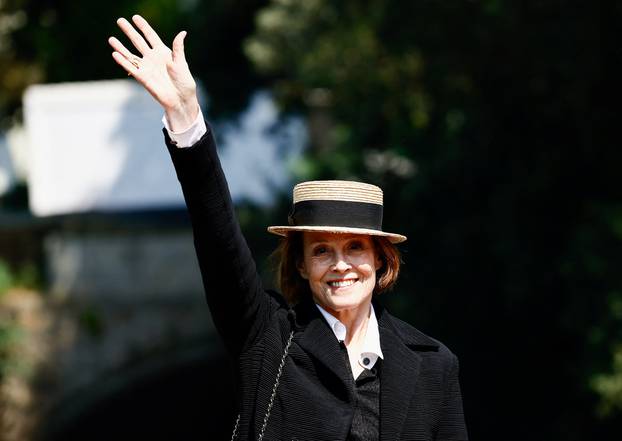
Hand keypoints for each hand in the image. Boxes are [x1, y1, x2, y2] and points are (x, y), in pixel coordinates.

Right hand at [108, 15, 199, 130]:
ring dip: (121, 47)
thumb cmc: (184, 81)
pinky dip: (123, 61)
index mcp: (163, 52)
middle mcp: (152, 58)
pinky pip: (131, 68)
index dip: (143, 26)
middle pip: (138, 41)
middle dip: (129, 31)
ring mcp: (146, 67)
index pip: (150, 36)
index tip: (135, 17)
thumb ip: (178, 48)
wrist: (180, 99)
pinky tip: (115, 54)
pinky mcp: (142, 78)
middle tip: (120, 20)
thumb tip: (182, 33)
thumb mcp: (181, 63)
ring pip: (130, 54)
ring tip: (111, 39)